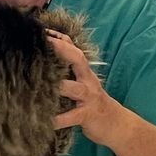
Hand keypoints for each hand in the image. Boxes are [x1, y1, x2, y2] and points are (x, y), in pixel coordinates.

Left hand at [51, 31, 122, 148]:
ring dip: (58, 85)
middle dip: (61, 49)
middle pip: (77, 59)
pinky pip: (70, 117)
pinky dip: (57, 119)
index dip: (60, 39)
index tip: (43, 31)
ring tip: (38, 83)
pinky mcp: (87, 115)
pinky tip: (45, 121)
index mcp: (85, 72)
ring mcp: (88, 97)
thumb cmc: (93, 104)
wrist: (117, 124)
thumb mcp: (84, 85)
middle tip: (44, 42)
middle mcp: (88, 80)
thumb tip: (44, 65)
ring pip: (73, 88)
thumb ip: (70, 75)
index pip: (74, 49)